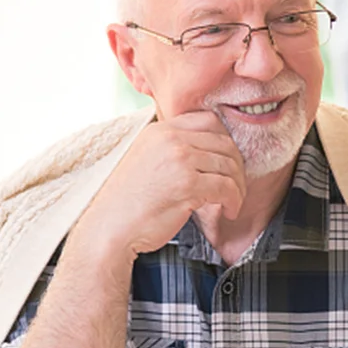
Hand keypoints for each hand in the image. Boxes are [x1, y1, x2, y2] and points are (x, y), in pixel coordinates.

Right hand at [72, 111, 246, 267]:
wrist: (110, 227)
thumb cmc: (129, 202)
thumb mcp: (147, 160)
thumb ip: (172, 150)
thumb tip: (209, 153)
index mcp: (160, 130)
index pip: (208, 120)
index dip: (226, 142)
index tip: (227, 163)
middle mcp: (170, 139)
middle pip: (225, 143)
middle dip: (237, 168)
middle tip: (235, 187)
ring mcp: (179, 159)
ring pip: (230, 166)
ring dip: (238, 187)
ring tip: (232, 203)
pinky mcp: (187, 184)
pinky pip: (227, 187)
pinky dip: (234, 201)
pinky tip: (229, 211)